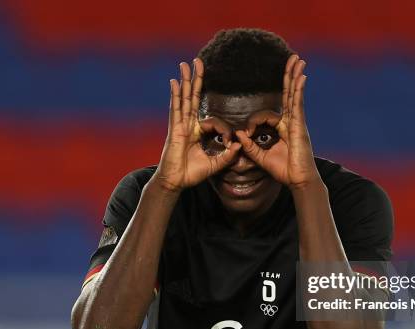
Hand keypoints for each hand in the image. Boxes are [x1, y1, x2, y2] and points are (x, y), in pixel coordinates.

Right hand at [154, 59, 240, 192]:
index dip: (223, 129)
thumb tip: (240, 145)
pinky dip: (176, 95)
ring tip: (185, 64)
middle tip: (198, 61)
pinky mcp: (174, 129)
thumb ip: (227, 156)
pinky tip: (175, 82)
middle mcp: (187, 125)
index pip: (210, 118)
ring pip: (184, 99)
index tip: (231, 140)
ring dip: (186, 81)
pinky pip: (176, 109)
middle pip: (193, 98)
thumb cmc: (190, 174)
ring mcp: (179, 125)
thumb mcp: (214, 164)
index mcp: (196, 131)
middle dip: (196, 80)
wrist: (175, 182)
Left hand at [236, 55, 319, 189]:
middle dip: (289, 77)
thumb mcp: (261, 158)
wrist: (298, 180)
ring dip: (295, 76)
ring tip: (298, 60)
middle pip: (289, 95)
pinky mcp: (299, 126)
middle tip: (292, 59)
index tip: (248, 132)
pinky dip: (298, 90)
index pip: (269, 115)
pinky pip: (298, 104)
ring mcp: (297, 123)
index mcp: (283, 129)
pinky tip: (301, 76)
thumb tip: (239, 134)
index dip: (255, 122)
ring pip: (294, 95)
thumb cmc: (284, 171)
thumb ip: (250, 146)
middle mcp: (292, 122)